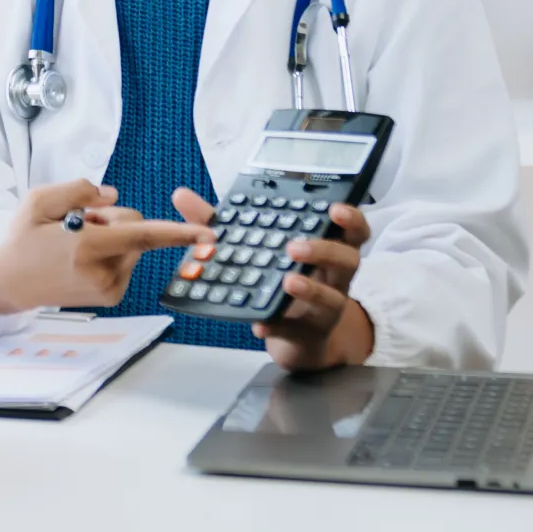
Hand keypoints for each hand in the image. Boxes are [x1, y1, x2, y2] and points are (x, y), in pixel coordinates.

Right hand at [0, 180, 214, 313]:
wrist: (9, 283)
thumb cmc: (22, 240)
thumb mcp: (39, 200)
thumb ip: (80, 189)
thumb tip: (112, 196)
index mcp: (86, 246)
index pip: (142, 234)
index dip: (179, 233)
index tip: (209, 236)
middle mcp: (101, 271)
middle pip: (136, 229)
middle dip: (114, 218)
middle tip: (78, 223)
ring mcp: (107, 288)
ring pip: (132, 246)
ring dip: (111, 237)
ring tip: (75, 243)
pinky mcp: (110, 296)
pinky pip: (126, 261)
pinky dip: (110, 254)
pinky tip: (82, 258)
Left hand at [172, 188, 375, 371]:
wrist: (294, 335)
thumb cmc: (275, 278)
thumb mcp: (249, 246)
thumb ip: (218, 222)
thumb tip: (182, 195)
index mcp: (325, 248)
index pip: (350, 230)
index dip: (350, 218)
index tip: (335, 207)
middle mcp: (333, 277)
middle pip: (349, 260)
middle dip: (326, 250)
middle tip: (295, 246)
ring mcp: (325, 307)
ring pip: (333, 298)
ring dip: (310, 289)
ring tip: (288, 282)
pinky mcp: (308, 334)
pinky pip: (296, 331)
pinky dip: (278, 327)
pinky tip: (261, 324)